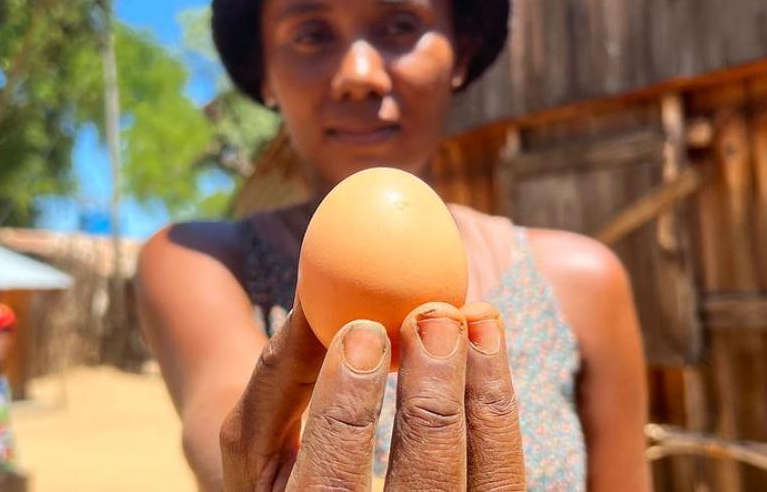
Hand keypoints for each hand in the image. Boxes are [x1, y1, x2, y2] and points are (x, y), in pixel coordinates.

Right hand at [220, 300, 525, 490]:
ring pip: (488, 484)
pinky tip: (486, 341)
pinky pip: (506, 471)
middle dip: (433, 399)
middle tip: (431, 318)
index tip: (361, 333)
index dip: (346, 413)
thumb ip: (279, 376)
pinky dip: (500, 404)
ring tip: (472, 315)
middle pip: (423, 490)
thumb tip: (313, 295)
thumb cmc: (283, 470)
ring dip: (485, 392)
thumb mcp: (260, 439)